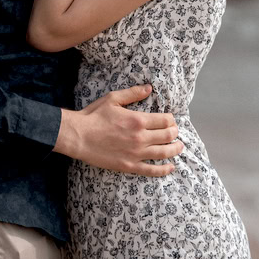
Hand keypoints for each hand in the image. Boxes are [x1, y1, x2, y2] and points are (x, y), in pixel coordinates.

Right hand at [54, 85, 182, 175]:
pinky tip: (170, 168)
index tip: (171, 120)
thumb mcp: (113, 99)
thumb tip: (149, 88)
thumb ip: (133, 93)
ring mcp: (135, 154)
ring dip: (174, 150)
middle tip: (176, 132)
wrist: (79, 136)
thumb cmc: (95, 116)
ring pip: (163, 153)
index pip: (164, 121)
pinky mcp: (129, 166)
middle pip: (167, 136)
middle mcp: (140, 138)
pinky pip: (151, 170)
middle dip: (175, 133)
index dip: (171, 120)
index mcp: (138, 120)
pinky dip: (163, 170)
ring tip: (179, 147)